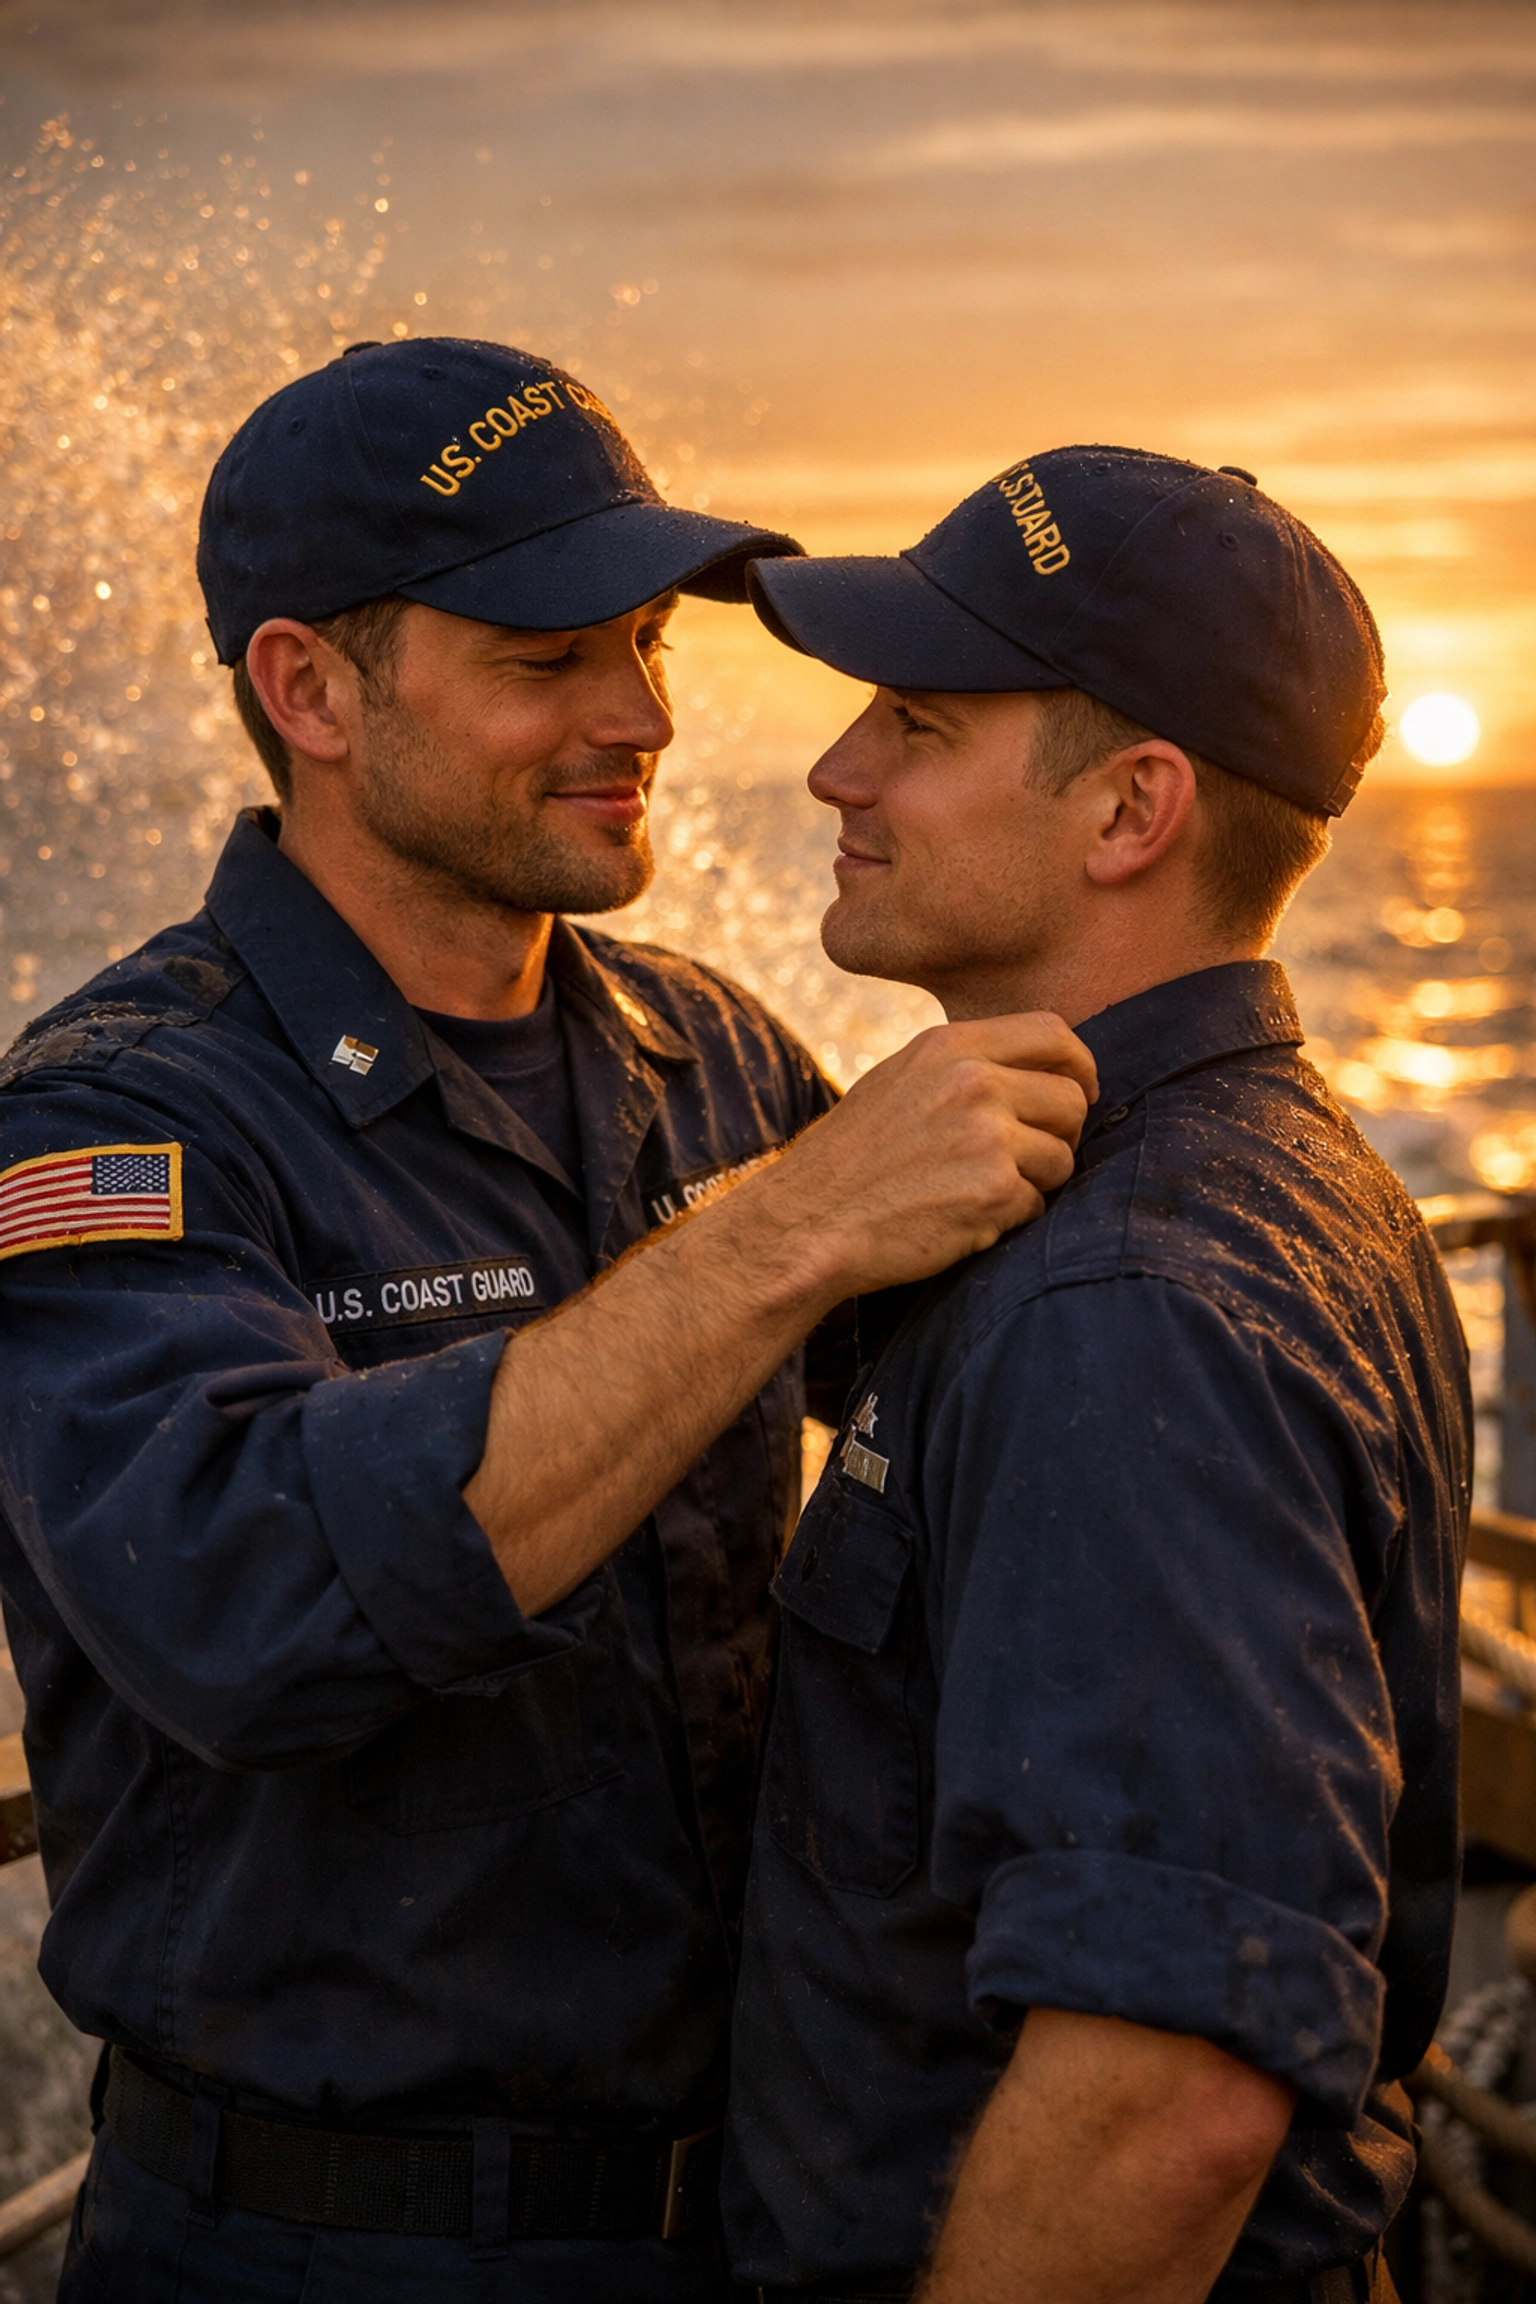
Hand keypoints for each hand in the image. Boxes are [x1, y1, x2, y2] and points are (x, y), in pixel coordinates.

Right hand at [467, 1013, 1093, 1613]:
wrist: (805, 1225)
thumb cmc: (851, 1161)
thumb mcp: (901, 1082)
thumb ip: (965, 1067)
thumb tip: (1040, 1071)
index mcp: (950, 1046)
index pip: (1058, 1035)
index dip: (1078, 1069)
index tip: (1072, 1095)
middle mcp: (974, 1081)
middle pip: (1072, 1100)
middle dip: (1057, 1135)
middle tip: (1017, 1162)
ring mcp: (988, 1136)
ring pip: (1064, 1157)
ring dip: (1034, 1183)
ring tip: (971, 1193)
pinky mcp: (994, 1191)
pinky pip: (1038, 1206)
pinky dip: (1009, 1220)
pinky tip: (958, 1219)